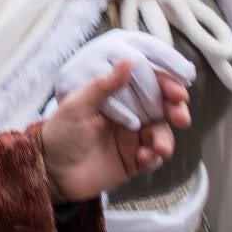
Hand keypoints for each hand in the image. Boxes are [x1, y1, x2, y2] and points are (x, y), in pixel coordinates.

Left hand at [42, 60, 190, 203]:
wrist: (51, 172)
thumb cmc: (59, 133)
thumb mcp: (78, 105)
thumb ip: (103, 85)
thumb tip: (128, 60)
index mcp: (117, 95)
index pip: (148, 84)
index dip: (167, 85)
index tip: (178, 91)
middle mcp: (129, 114)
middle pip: (163, 107)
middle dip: (176, 110)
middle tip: (180, 116)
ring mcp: (133, 138)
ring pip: (161, 133)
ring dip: (165, 139)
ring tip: (158, 147)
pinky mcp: (134, 161)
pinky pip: (153, 158)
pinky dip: (154, 158)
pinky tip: (142, 159)